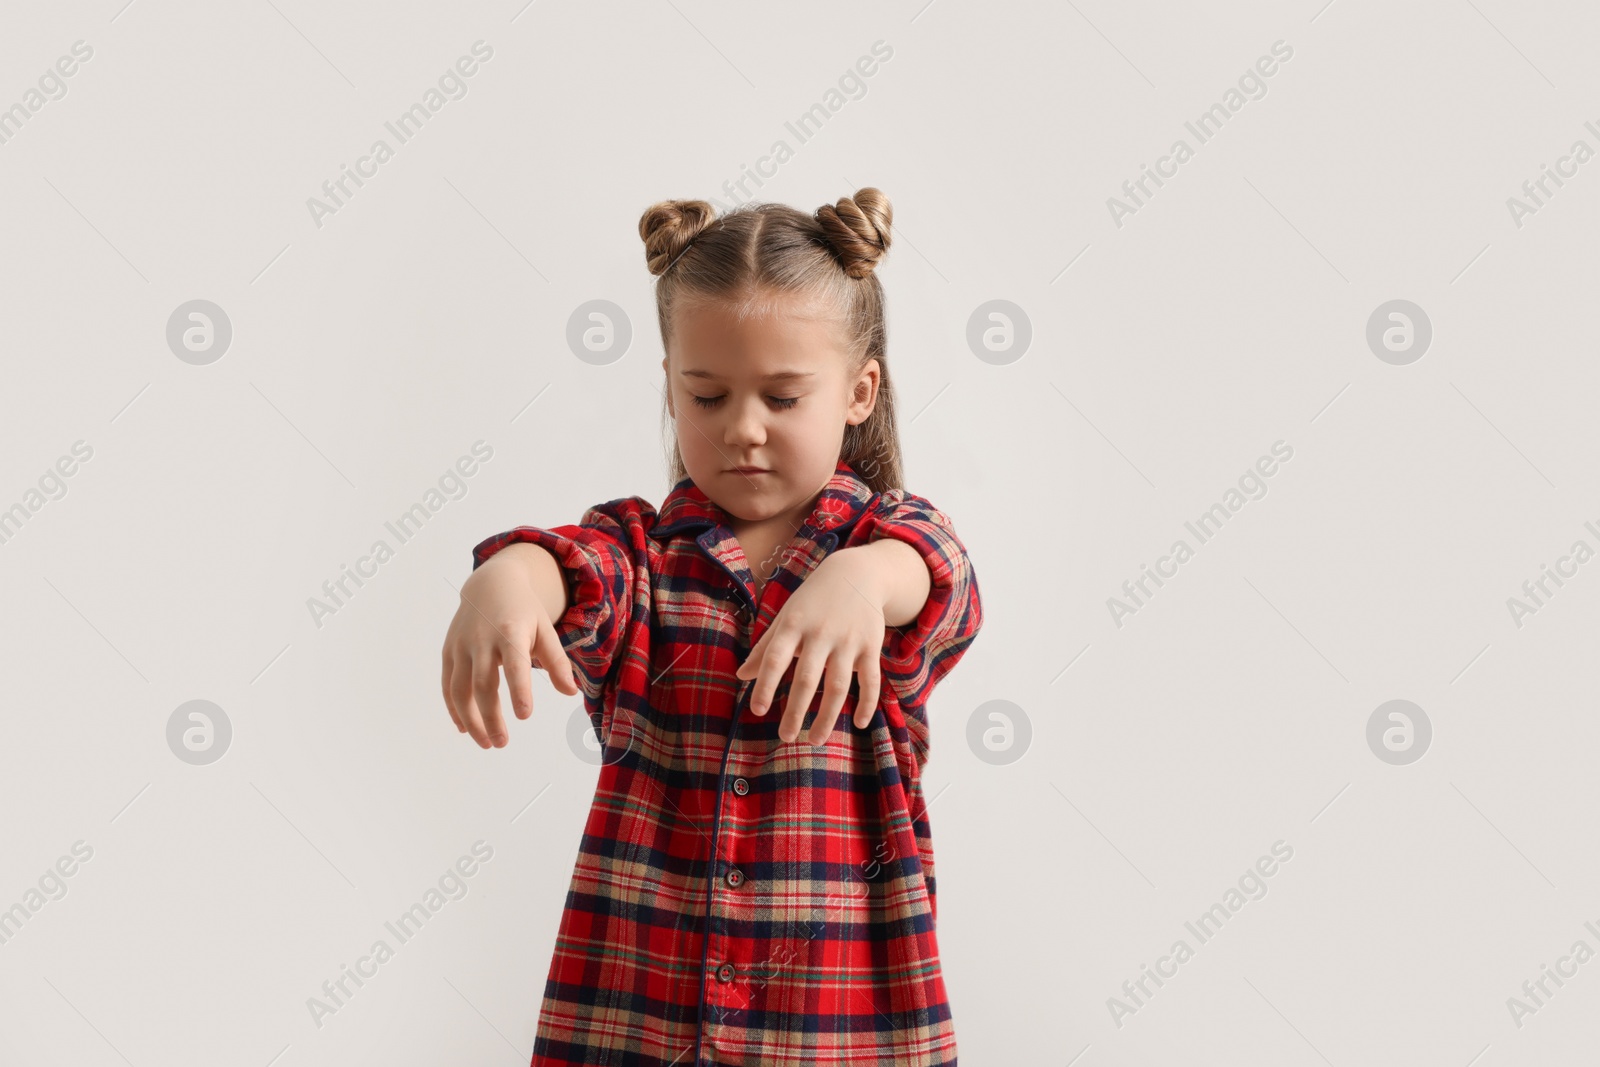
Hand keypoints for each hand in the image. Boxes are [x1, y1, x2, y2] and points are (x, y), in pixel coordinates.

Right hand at [441, 547, 579, 748]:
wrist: (491, 584)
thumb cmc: (524, 611)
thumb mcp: (545, 629)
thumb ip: (557, 662)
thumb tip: (570, 693)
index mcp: (511, 632)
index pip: (514, 665)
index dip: (519, 690)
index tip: (524, 715)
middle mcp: (482, 639)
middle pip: (483, 684)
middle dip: (491, 717)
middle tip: (502, 743)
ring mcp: (461, 646)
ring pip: (460, 689)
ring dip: (471, 720)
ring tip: (486, 742)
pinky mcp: (449, 652)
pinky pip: (448, 685)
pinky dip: (454, 709)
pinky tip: (465, 728)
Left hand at [734, 549, 885, 744]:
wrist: (857, 574)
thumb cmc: (812, 601)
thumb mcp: (786, 617)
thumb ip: (765, 648)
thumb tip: (741, 677)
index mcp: (794, 624)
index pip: (775, 658)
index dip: (765, 685)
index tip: (758, 711)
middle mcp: (821, 633)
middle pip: (806, 678)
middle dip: (795, 710)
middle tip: (786, 737)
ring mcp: (848, 640)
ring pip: (838, 685)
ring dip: (828, 716)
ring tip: (815, 740)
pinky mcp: (871, 646)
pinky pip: (870, 680)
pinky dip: (867, 703)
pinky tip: (858, 723)